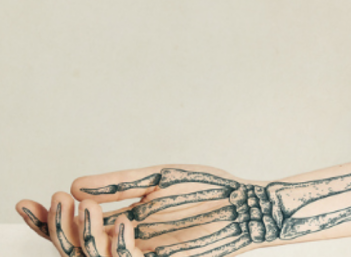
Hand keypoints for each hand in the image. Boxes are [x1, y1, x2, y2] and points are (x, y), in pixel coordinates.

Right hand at [15, 165, 265, 256]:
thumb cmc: (209, 191)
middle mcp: (127, 244)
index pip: (74, 229)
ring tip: (82, 205)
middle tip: (56, 199)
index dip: (46, 220)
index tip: (24, 200)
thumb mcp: (158, 179)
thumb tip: (74, 187)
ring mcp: (144, 255)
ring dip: (82, 235)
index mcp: (122, 225)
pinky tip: (124, 222)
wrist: (248, 205)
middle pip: (74, 248)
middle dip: (57, 228)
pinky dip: (121, 246)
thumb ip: (119, 184)